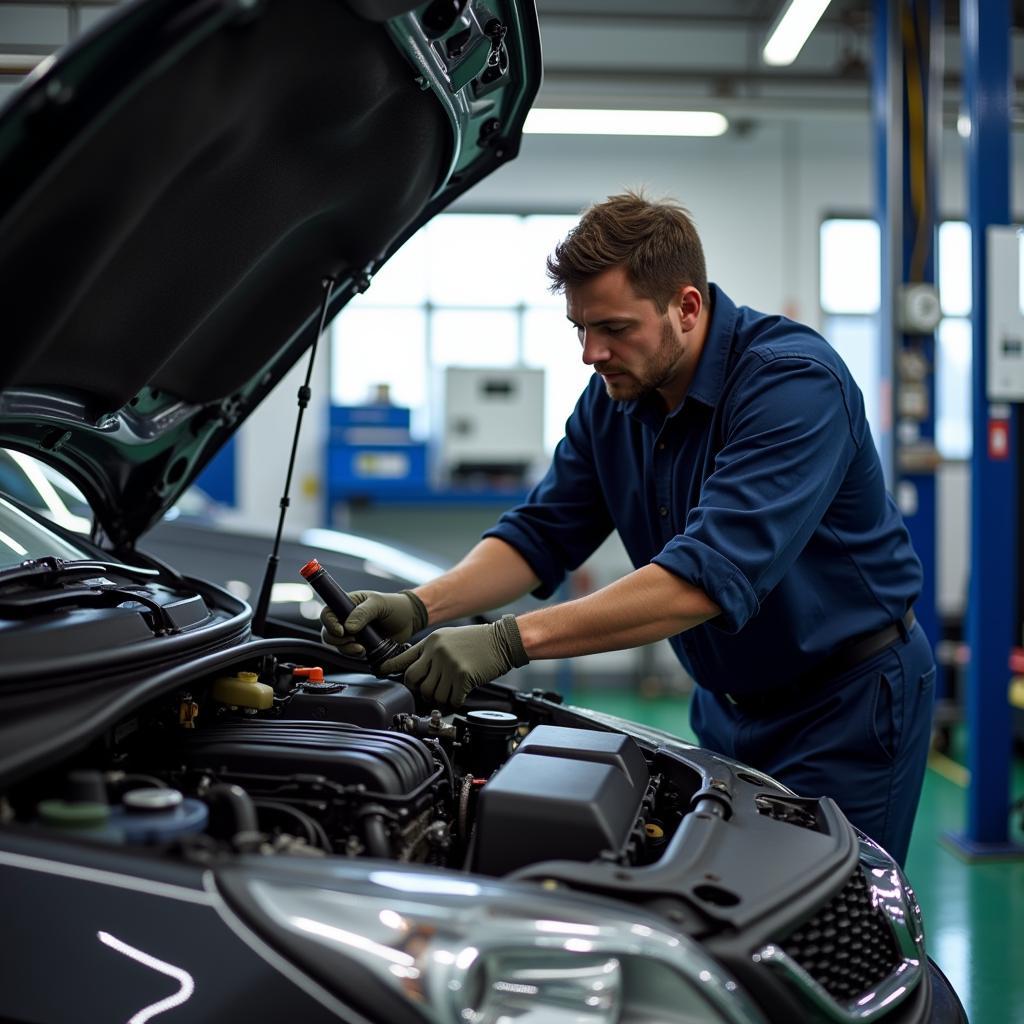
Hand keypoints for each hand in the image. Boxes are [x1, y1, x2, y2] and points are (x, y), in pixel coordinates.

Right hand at [320, 590, 427, 656]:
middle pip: (328, 633)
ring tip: (361, 647)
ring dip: (347, 649)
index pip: (328, 613)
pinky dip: (354, 654)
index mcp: (347, 604)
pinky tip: (365, 650)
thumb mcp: (379, 604)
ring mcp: (353, 633)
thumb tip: (349, 627)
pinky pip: (350, 652)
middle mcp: (346, 619)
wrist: (409, 620)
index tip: (342, 631)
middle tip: (353, 640)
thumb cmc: (395, 605)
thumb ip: (364, 613)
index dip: (330, 624)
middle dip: (338, 640)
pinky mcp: (360, 644)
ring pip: (338, 645)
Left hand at [379, 615, 528, 706]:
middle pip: (413, 681)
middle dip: (419, 691)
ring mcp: (449, 663)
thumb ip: (430, 652)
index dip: (390, 668)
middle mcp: (436, 651)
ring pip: (432, 693)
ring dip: (440, 698)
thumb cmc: (476, 641)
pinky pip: (451, 699)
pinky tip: (461, 693)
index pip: (403, 658)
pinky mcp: (462, 675)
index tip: (379, 673)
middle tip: (430, 692)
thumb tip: (412, 671)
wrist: (502, 640)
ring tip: (450, 691)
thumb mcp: (448, 638)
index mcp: (431, 642)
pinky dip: (456, 701)